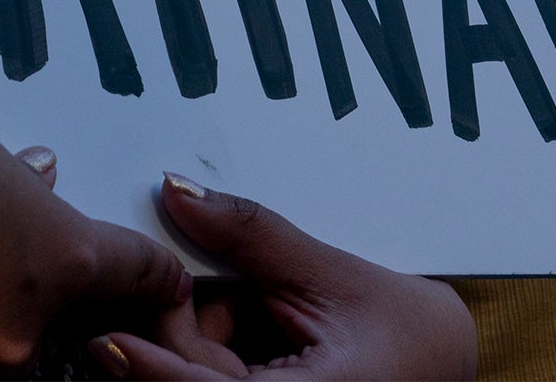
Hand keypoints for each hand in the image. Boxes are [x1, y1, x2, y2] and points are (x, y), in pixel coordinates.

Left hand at [89, 174, 476, 379]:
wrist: (447, 369)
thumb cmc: (415, 338)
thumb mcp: (335, 277)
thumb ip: (255, 238)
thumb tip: (179, 192)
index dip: (151, 366)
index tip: (108, 339)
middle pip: (192, 374)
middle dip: (191, 320)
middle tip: (214, 268)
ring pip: (200, 374)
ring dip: (210, 332)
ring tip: (271, 305)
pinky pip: (218, 378)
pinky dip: (222, 346)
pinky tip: (261, 322)